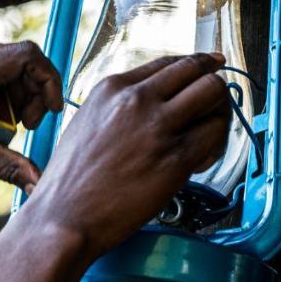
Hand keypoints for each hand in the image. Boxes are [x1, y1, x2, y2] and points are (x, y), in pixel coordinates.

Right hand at [25, 53, 231, 256]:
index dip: (194, 65)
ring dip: (218, 110)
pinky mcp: (176, 156)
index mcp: (110, 90)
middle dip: (211, 83)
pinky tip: (202, 158)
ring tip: (209, 131)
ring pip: (214, 94)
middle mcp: (136, 101)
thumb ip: (116, 109)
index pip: (167, 63)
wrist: (62, 218)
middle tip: (214, 99)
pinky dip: (216, 143)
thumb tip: (150, 106)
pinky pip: (215, 134)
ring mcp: (158, 126)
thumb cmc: (67, 184)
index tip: (207, 67)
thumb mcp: (83, 126)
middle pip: (197, 70)